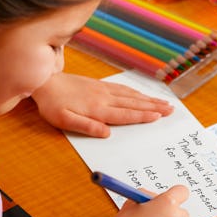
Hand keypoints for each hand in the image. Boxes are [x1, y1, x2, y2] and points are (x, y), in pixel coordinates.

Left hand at [32, 72, 173, 136]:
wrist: (45, 83)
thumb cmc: (53, 105)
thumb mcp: (64, 120)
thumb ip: (86, 126)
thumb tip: (107, 133)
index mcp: (97, 109)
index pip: (125, 114)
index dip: (143, 115)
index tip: (159, 116)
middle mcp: (104, 98)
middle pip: (133, 103)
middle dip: (153, 106)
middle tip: (171, 109)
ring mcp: (102, 90)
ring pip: (130, 95)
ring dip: (148, 99)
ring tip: (163, 102)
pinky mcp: (99, 85)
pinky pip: (122, 88)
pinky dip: (135, 91)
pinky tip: (141, 93)